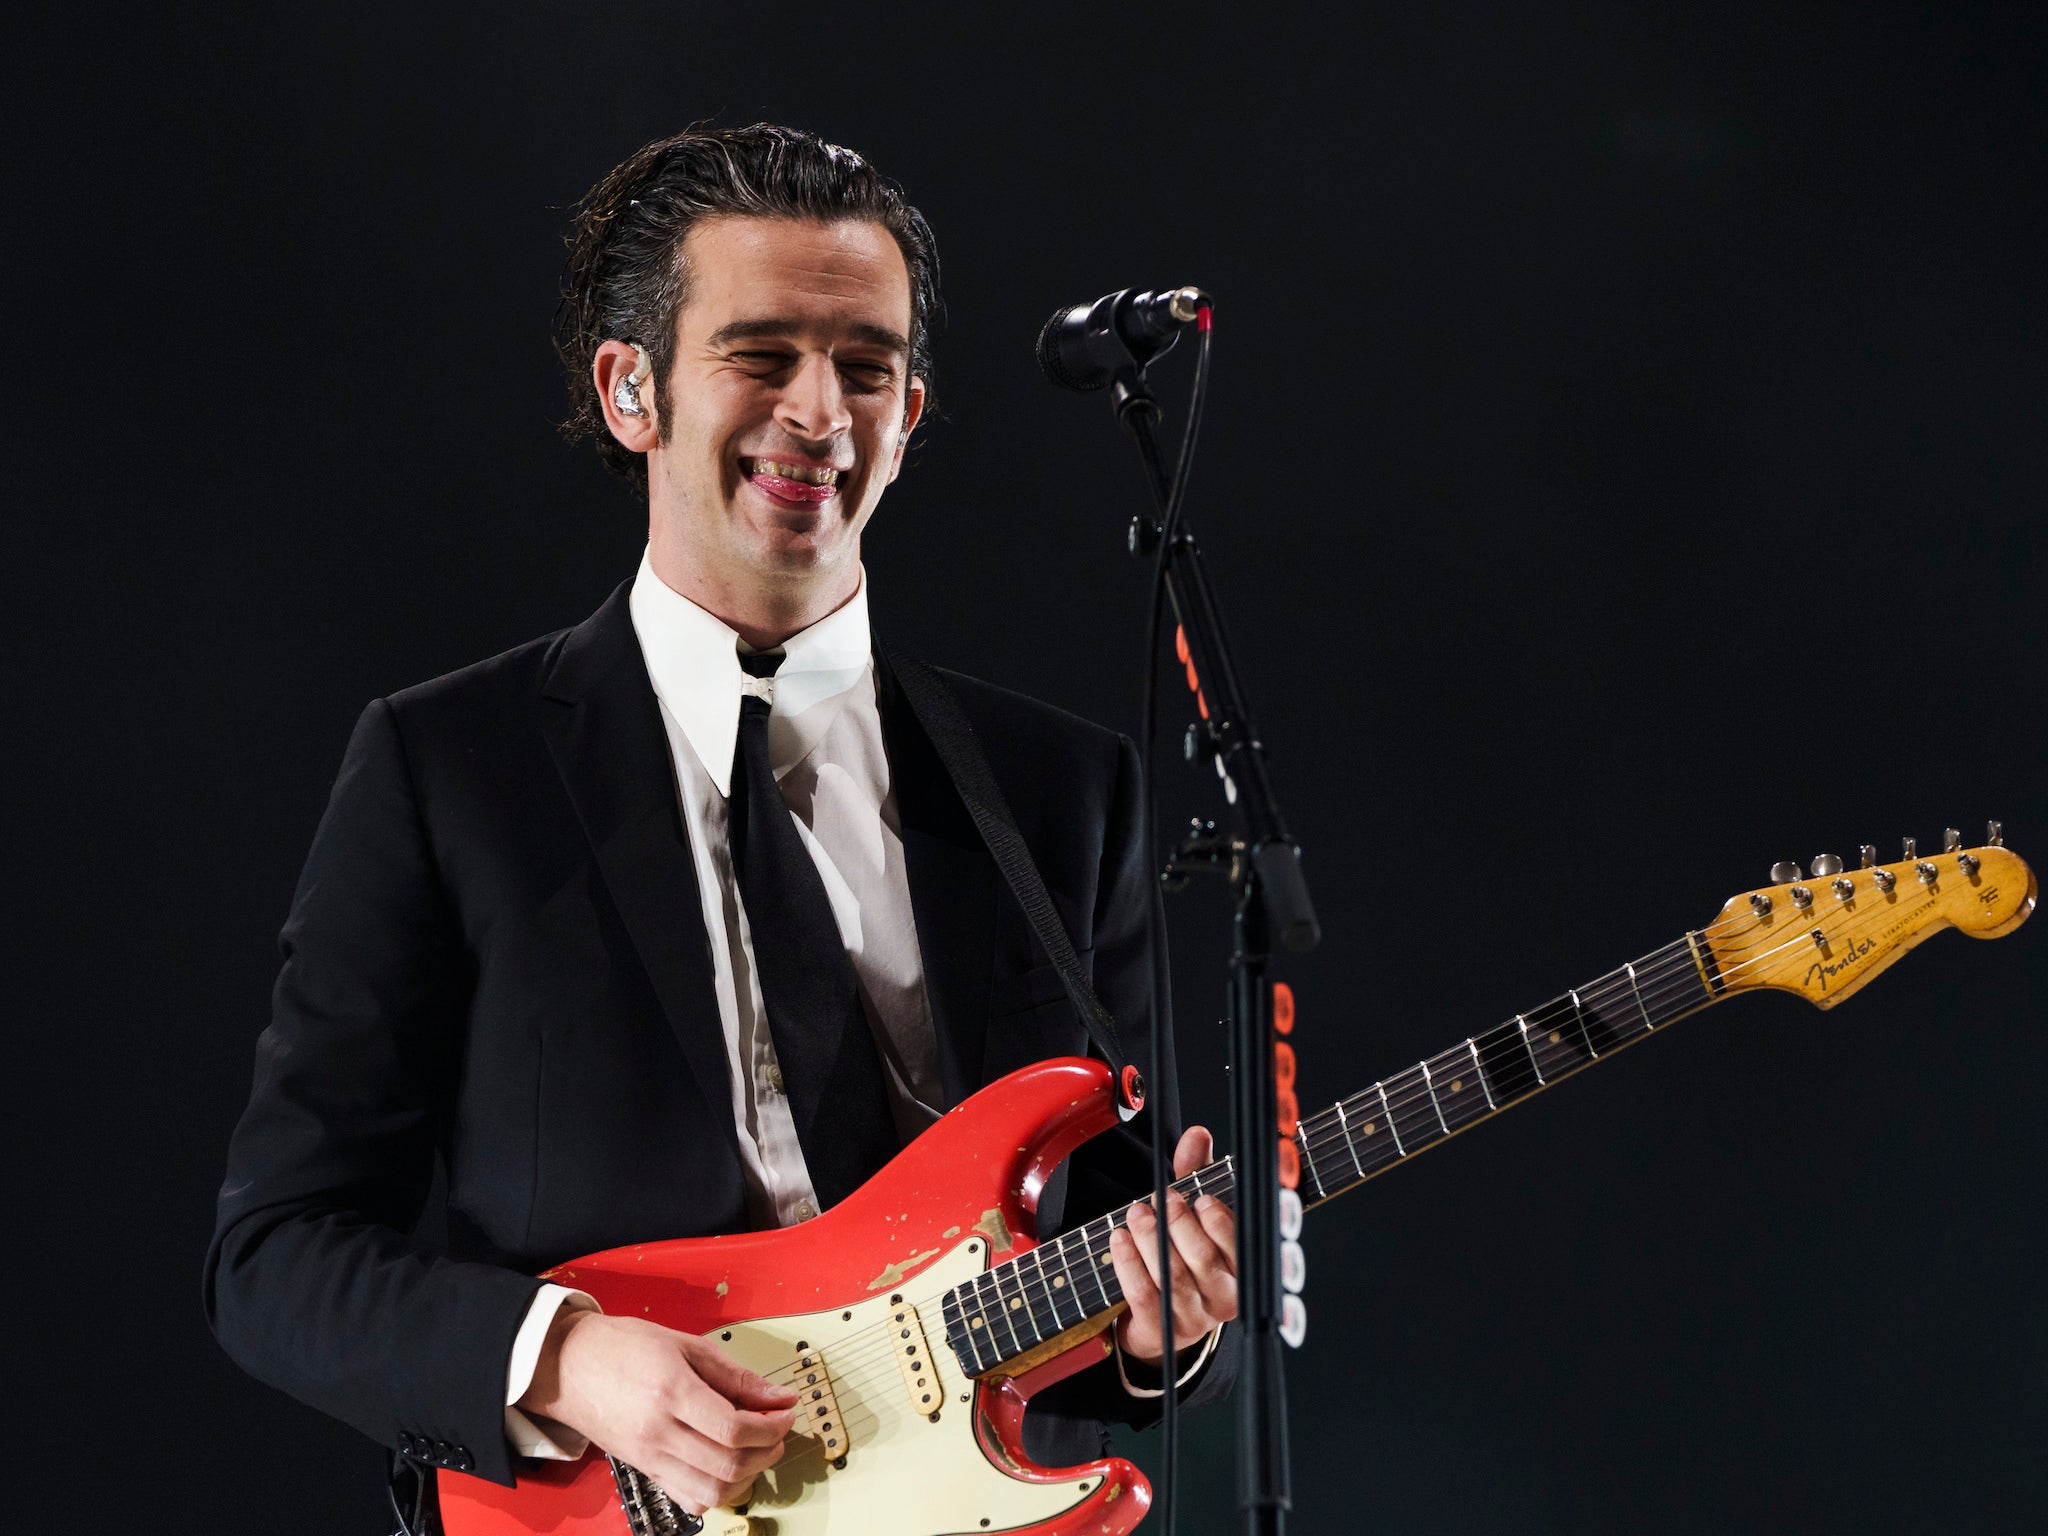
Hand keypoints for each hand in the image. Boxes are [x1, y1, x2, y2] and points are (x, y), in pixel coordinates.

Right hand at [517, 1309, 798, 1513]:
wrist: (568, 1365)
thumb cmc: (621, 1347)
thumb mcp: (685, 1344)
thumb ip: (734, 1375)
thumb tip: (777, 1395)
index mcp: (671, 1392)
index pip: (733, 1428)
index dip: (771, 1426)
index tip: (786, 1412)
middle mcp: (659, 1431)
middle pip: (728, 1463)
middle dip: (767, 1450)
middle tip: (778, 1430)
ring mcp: (649, 1456)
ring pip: (712, 1490)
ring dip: (747, 1475)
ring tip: (758, 1449)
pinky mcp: (643, 1468)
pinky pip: (687, 1499)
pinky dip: (716, 1492)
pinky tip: (726, 1467)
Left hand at [1108, 1125, 1237, 1366]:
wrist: (1161, 1314)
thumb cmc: (1184, 1253)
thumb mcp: (1194, 1211)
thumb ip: (1197, 1173)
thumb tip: (1198, 1134)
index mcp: (1243, 1269)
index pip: (1240, 1246)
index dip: (1220, 1222)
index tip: (1199, 1197)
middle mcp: (1225, 1298)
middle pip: (1204, 1259)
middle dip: (1179, 1223)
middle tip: (1161, 1197)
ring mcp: (1193, 1319)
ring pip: (1173, 1277)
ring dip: (1150, 1240)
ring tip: (1135, 1213)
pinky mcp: (1161, 1331)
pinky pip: (1143, 1296)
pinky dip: (1128, 1264)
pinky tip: (1118, 1238)